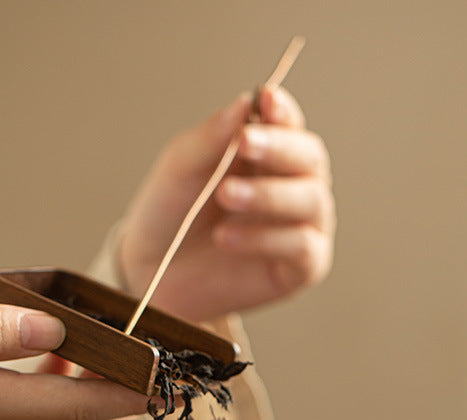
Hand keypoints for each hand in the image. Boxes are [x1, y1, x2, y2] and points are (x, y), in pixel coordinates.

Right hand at [0, 295, 148, 419]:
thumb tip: (53, 330)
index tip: (169, 380)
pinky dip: (62, 392)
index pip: (78, 405)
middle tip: (155, 366)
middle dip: (125, 401)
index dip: (129, 393)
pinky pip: (34, 415)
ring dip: (96, 396)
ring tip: (117, 354)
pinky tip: (59, 354)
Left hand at [118, 86, 334, 321]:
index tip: (265, 99)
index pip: (289, 124)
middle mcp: (292, 187)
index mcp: (267, 155)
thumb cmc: (171, 216)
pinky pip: (302, 246)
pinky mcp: (302, 268)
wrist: (154, 273)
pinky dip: (265, 238)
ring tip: (225, 195)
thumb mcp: (181, 168)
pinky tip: (227, 237)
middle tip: (244, 143)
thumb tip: (246, 102)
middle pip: (311, 157)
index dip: (282, 111)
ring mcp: (301, 227)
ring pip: (312, 200)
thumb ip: (212, 137)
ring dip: (269, 194)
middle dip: (280, 148)